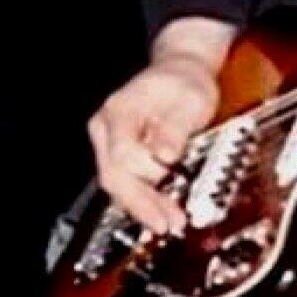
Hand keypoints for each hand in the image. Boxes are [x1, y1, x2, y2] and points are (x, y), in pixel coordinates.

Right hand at [88, 49, 218, 233]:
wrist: (180, 73)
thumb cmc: (185, 83)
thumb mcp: (191, 100)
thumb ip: (175, 128)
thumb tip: (164, 155)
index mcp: (119, 111)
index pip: (123, 154)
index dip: (148, 172)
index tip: (173, 179)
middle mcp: (105, 128)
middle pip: (113, 176)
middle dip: (141, 204)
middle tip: (167, 223)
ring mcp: (107, 142)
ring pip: (116, 185)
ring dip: (143, 207)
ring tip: (169, 223)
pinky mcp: (117, 155)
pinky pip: (125, 183)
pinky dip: (143, 200)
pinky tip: (160, 213)